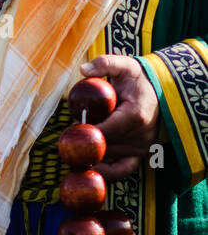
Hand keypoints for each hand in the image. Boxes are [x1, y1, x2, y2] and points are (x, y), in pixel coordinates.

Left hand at [79, 55, 161, 181]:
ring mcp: (141, 148)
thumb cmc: (139, 79)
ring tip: (80, 138)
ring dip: (91, 150)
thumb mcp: (124, 66)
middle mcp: (140, 136)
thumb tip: (83, 69)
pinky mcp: (140, 155)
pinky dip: (105, 171)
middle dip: (85, 140)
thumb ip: (104, 64)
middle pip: (103, 146)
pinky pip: (122, 170)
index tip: (72, 125)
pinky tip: (89, 165)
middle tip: (71, 130)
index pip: (104, 131)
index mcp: (135, 116)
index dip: (84, 131)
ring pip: (108, 157)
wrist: (162, 92)